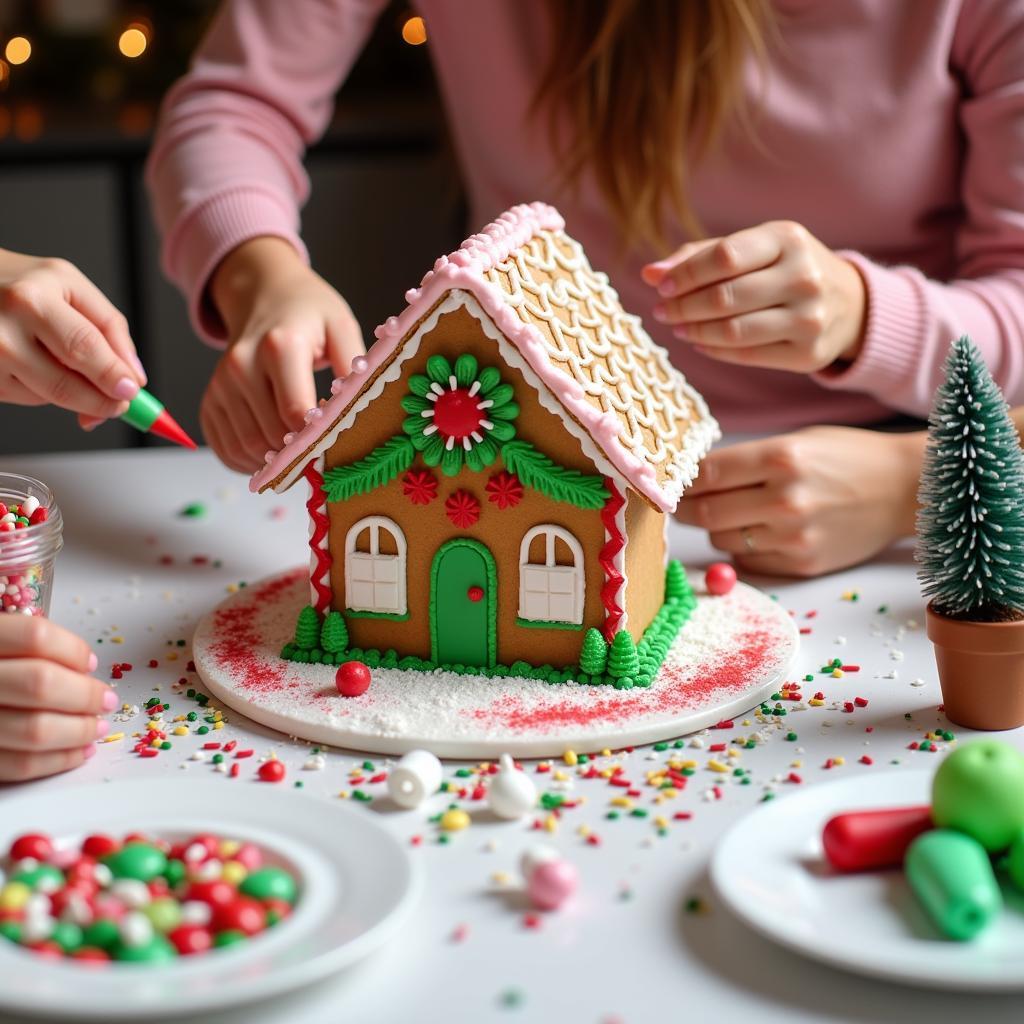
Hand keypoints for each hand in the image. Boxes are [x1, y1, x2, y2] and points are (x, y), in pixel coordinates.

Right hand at [0, 250, 145, 426]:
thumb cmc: (20, 284)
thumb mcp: (68, 285)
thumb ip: (108, 326)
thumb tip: (132, 376)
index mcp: (32, 299)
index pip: (84, 347)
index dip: (112, 374)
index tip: (131, 391)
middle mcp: (4, 328)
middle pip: (65, 384)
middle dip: (102, 401)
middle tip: (119, 404)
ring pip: (48, 396)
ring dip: (73, 394)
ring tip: (63, 362)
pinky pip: (26, 397)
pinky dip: (42, 390)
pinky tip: (33, 364)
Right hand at [0, 616, 115, 780]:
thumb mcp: (1, 644)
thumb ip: (33, 650)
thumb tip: (84, 670)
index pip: (36, 637)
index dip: (73, 650)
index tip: (91, 664)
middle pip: (41, 684)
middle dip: (86, 695)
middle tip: (107, 700)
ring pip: (35, 730)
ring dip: (79, 731)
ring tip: (98, 727)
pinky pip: (21, 765)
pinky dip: (60, 760)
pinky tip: (79, 751)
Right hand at [203, 237, 364, 472]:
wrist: (264, 295)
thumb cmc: (309, 315)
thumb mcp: (342, 327)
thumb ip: (354, 368)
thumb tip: (359, 409)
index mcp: (279, 346)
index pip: (295, 412)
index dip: (317, 438)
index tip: (336, 443)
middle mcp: (241, 365)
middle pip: (269, 436)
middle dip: (298, 455)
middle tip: (322, 457)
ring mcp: (221, 385)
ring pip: (246, 448)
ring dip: (275, 464)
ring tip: (300, 457)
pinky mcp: (210, 401)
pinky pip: (226, 449)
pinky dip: (249, 464)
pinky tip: (273, 456)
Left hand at [642, 221, 866, 372]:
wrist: (849, 303)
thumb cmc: (785, 268)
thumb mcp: (754, 248)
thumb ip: (700, 256)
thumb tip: (650, 273)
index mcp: (788, 239)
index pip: (724, 257)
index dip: (685, 274)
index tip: (661, 287)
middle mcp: (804, 277)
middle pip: (725, 297)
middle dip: (683, 306)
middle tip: (661, 311)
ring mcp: (810, 318)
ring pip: (734, 331)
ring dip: (695, 331)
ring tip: (677, 327)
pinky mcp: (808, 354)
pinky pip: (747, 355)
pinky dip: (714, 350)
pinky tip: (699, 342)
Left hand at [676, 426, 923, 576]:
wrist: (905, 489)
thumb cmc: (848, 457)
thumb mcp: (797, 441)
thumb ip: (747, 460)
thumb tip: (693, 478)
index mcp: (781, 458)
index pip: (706, 474)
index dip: (682, 481)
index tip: (674, 482)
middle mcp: (785, 499)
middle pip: (706, 513)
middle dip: (686, 510)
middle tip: (683, 504)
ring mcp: (794, 536)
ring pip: (722, 540)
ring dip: (716, 529)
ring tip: (734, 514)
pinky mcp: (802, 563)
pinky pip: (748, 560)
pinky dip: (743, 547)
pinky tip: (760, 531)